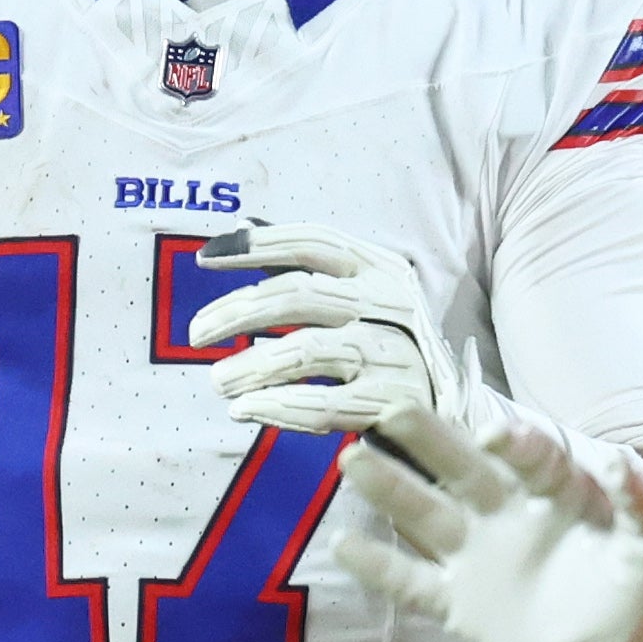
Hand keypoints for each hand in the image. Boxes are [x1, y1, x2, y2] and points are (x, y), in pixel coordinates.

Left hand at [192, 223, 463, 434]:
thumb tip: (242, 224)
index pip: (312, 242)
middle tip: (195, 334)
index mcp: (380, 267)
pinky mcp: (395, 404)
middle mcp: (392, 303)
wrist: (446, 417)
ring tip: (217, 381)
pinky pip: (325, 405)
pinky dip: (278, 406)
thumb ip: (306, 266)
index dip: (256, 245)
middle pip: (301, 294)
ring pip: (309, 351)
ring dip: (253, 364)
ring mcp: (397, 353)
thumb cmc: (386, 347)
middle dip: (238, 311)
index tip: (204, 257)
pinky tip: (246, 409)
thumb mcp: (359, 296)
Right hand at [334, 408, 642, 641]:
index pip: (529, 456)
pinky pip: (415, 584)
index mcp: (558, 494)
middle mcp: (510, 514)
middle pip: (463, 468)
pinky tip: (343, 544)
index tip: (489, 429)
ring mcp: (482, 558)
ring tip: (351, 460)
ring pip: (428, 515)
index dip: (511, 440)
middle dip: (429, 439)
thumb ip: (639, 503)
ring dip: (392, 488)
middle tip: (391, 410)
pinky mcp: (464, 605)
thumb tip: (618, 456)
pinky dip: (381, 567)